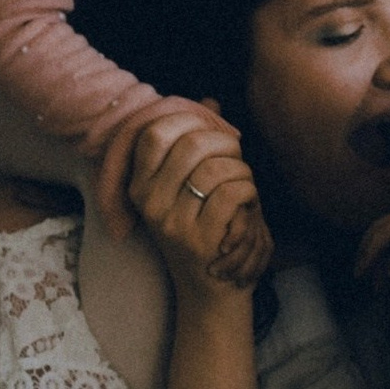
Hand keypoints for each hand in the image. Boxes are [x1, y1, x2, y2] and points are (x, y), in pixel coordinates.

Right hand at [94, 95, 239, 240]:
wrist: (208, 288)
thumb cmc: (204, 227)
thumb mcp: (188, 186)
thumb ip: (195, 144)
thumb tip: (210, 100)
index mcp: (139, 185)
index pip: (156, 133)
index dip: (190, 123)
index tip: (212, 134)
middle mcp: (149, 203)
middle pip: (192, 145)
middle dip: (225, 143)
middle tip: (237, 157)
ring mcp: (172, 223)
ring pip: (215, 169)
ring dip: (241, 170)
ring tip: (244, 183)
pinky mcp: (199, 241)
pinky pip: (232, 194)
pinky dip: (250, 192)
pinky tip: (249, 203)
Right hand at [354, 203, 389, 285]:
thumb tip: (380, 266)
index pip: (388, 232)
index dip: (371, 252)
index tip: (361, 272)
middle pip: (379, 227)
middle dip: (366, 251)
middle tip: (360, 275)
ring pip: (379, 228)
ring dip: (371, 251)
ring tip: (371, 276)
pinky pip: (386, 230)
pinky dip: (380, 249)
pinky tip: (380, 268)